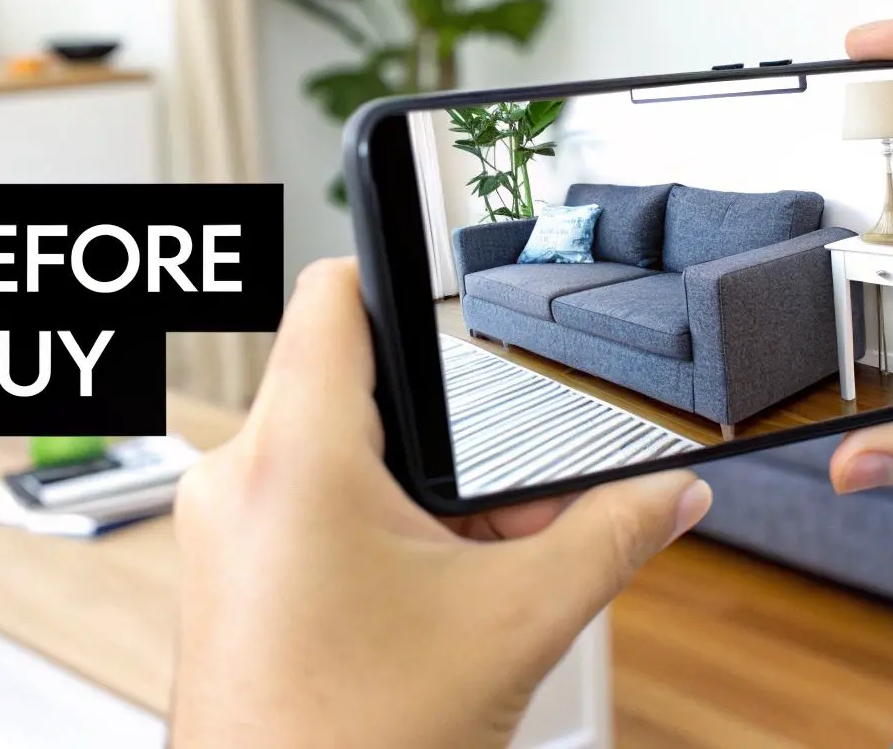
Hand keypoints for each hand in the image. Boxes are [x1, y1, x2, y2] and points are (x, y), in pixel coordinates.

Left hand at [169, 259, 711, 746]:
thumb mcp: (516, 626)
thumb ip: (610, 537)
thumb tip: (674, 493)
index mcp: (296, 459)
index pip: (334, 294)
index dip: (396, 265)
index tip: (444, 268)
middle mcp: (237, 480)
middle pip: (349, 384)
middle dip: (440, 430)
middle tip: (495, 495)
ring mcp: (218, 529)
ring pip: (326, 453)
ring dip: (408, 489)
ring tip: (463, 565)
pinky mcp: (219, 573)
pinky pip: (297, 506)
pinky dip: (366, 527)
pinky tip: (420, 595)